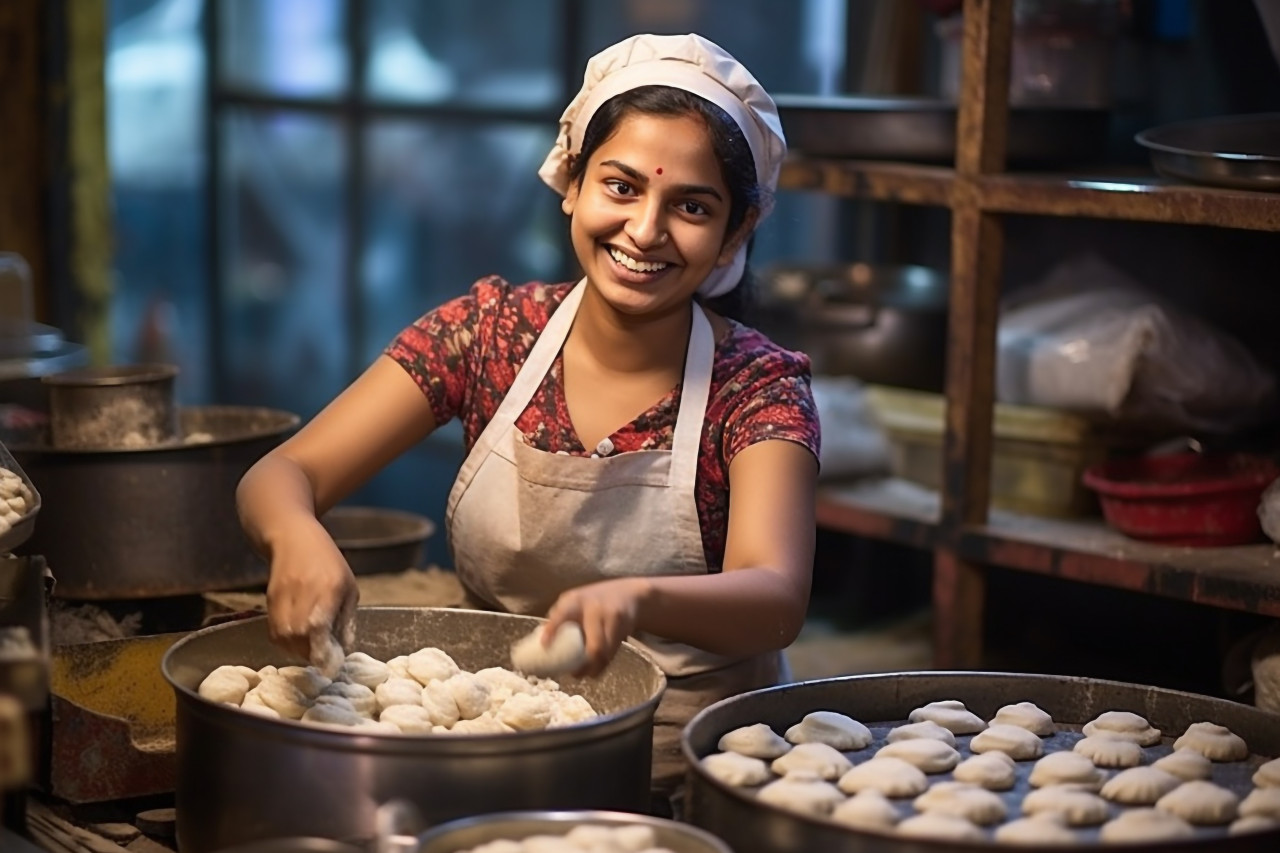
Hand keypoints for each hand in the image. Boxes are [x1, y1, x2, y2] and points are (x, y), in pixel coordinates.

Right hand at [264, 518, 358, 661]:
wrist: (292, 537)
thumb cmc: (328, 562)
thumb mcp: (348, 586)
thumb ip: (346, 618)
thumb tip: (343, 648)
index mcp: (327, 589)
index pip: (319, 628)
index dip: (323, 652)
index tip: (331, 665)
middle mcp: (302, 594)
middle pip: (299, 638)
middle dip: (311, 654)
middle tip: (322, 656)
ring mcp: (282, 597)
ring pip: (284, 638)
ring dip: (297, 650)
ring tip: (310, 647)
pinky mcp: (268, 601)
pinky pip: (274, 631)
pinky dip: (285, 642)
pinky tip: (297, 638)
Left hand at [542, 577, 650, 677]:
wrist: (629, 593)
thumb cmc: (594, 600)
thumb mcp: (575, 601)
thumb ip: (560, 618)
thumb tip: (540, 644)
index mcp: (575, 600)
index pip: (562, 614)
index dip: (552, 629)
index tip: (544, 645)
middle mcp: (595, 608)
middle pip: (594, 645)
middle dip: (585, 665)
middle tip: (574, 675)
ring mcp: (612, 617)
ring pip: (605, 652)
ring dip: (594, 668)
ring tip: (586, 673)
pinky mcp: (624, 628)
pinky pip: (613, 652)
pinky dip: (604, 663)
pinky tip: (597, 666)